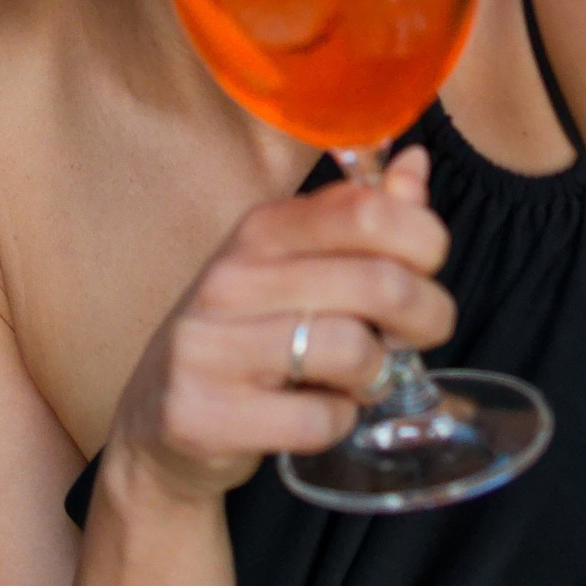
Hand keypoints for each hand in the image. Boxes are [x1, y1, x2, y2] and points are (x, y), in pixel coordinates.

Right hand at [106, 150, 454, 496]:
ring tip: (357, 378)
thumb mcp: (295, 265)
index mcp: (262, 229)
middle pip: (380, 283)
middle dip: (426, 318)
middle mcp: (232, 277)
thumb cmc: (247, 332)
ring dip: (377, 376)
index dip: (425, 243)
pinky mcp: (205, 415)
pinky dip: (337, 423)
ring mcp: (211, 346)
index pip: (368, 211)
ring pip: (354, 352)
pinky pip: (319, 419)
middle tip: (412, 338)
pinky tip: (314, 413)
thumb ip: (360, 217)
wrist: (158, 414)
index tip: (424, 271)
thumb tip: (414, 162)